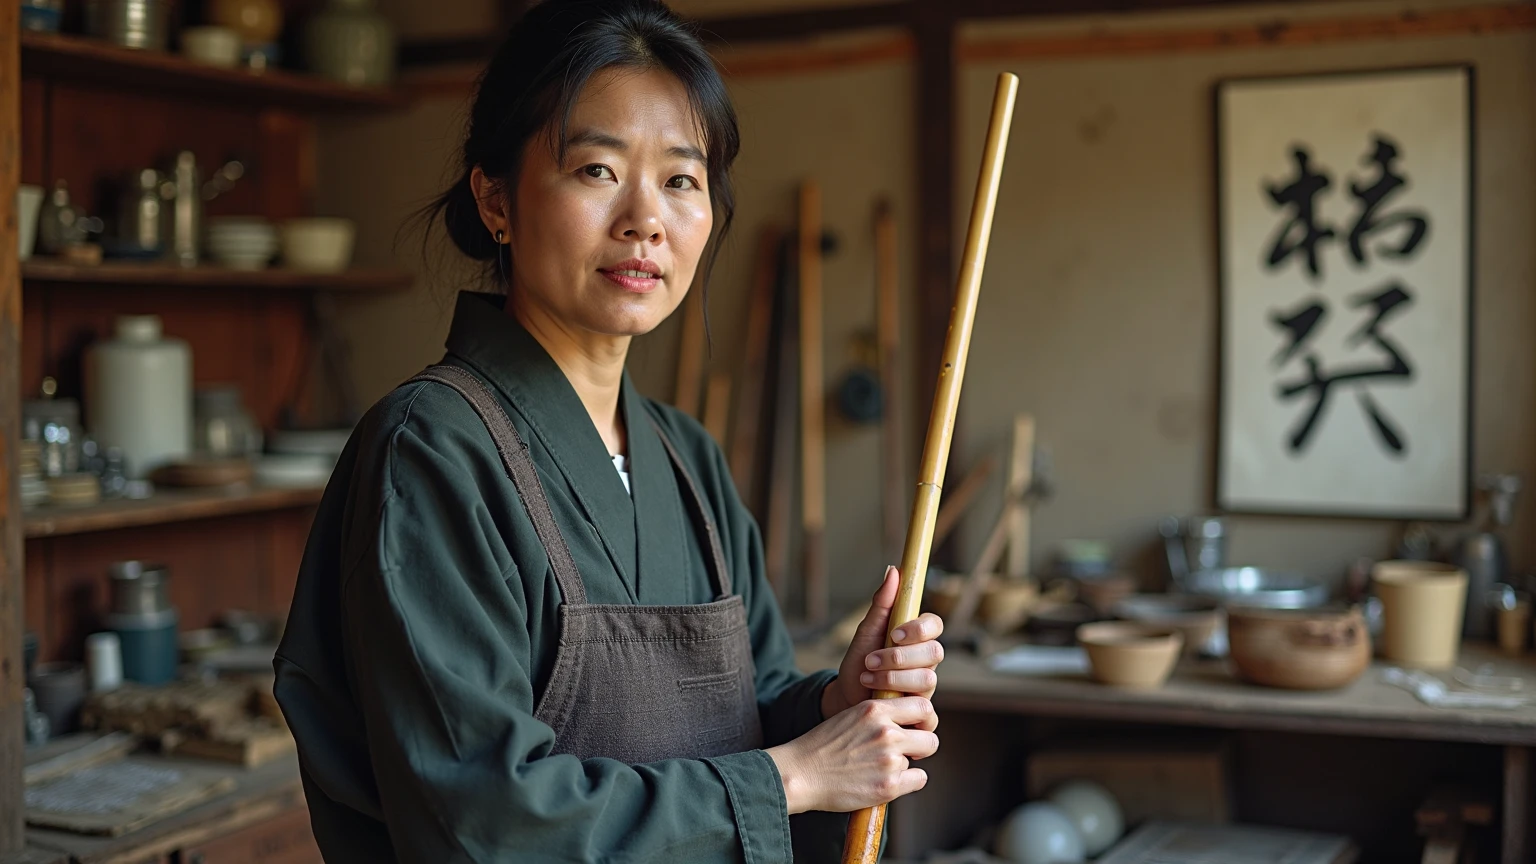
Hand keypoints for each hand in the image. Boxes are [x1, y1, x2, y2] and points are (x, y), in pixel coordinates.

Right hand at [766, 696, 938, 813]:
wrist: (800, 774)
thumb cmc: (822, 747)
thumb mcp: (851, 716)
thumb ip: (879, 716)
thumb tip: (907, 721)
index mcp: (875, 710)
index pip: (923, 706)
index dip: (922, 720)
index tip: (913, 728)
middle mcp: (886, 732)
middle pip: (930, 737)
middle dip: (920, 746)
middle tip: (906, 752)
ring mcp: (889, 759)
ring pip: (917, 761)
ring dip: (904, 765)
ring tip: (878, 768)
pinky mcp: (889, 786)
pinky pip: (918, 779)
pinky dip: (907, 783)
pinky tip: (885, 782)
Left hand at [823, 567, 945, 718]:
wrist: (846, 697)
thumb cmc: (859, 661)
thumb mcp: (866, 631)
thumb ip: (882, 603)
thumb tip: (893, 569)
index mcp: (916, 638)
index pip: (935, 625)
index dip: (919, 629)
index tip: (894, 633)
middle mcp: (925, 661)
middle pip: (935, 652)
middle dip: (900, 657)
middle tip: (871, 660)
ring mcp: (925, 687)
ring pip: (928, 680)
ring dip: (893, 678)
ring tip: (867, 677)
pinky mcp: (921, 711)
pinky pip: (927, 711)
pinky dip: (900, 704)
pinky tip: (880, 700)